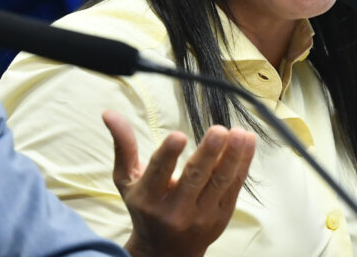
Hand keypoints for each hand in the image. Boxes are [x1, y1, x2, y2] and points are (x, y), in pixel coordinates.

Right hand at [103, 111, 255, 256]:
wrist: (166, 253)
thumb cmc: (145, 209)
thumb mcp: (127, 181)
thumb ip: (123, 146)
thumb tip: (109, 113)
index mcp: (148, 198)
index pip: (159, 174)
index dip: (168, 155)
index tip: (178, 135)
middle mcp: (175, 210)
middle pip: (195, 178)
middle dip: (209, 153)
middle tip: (219, 130)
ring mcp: (201, 215)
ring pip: (220, 182)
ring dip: (233, 156)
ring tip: (240, 133)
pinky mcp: (221, 216)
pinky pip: (234, 187)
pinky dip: (243, 163)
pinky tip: (247, 142)